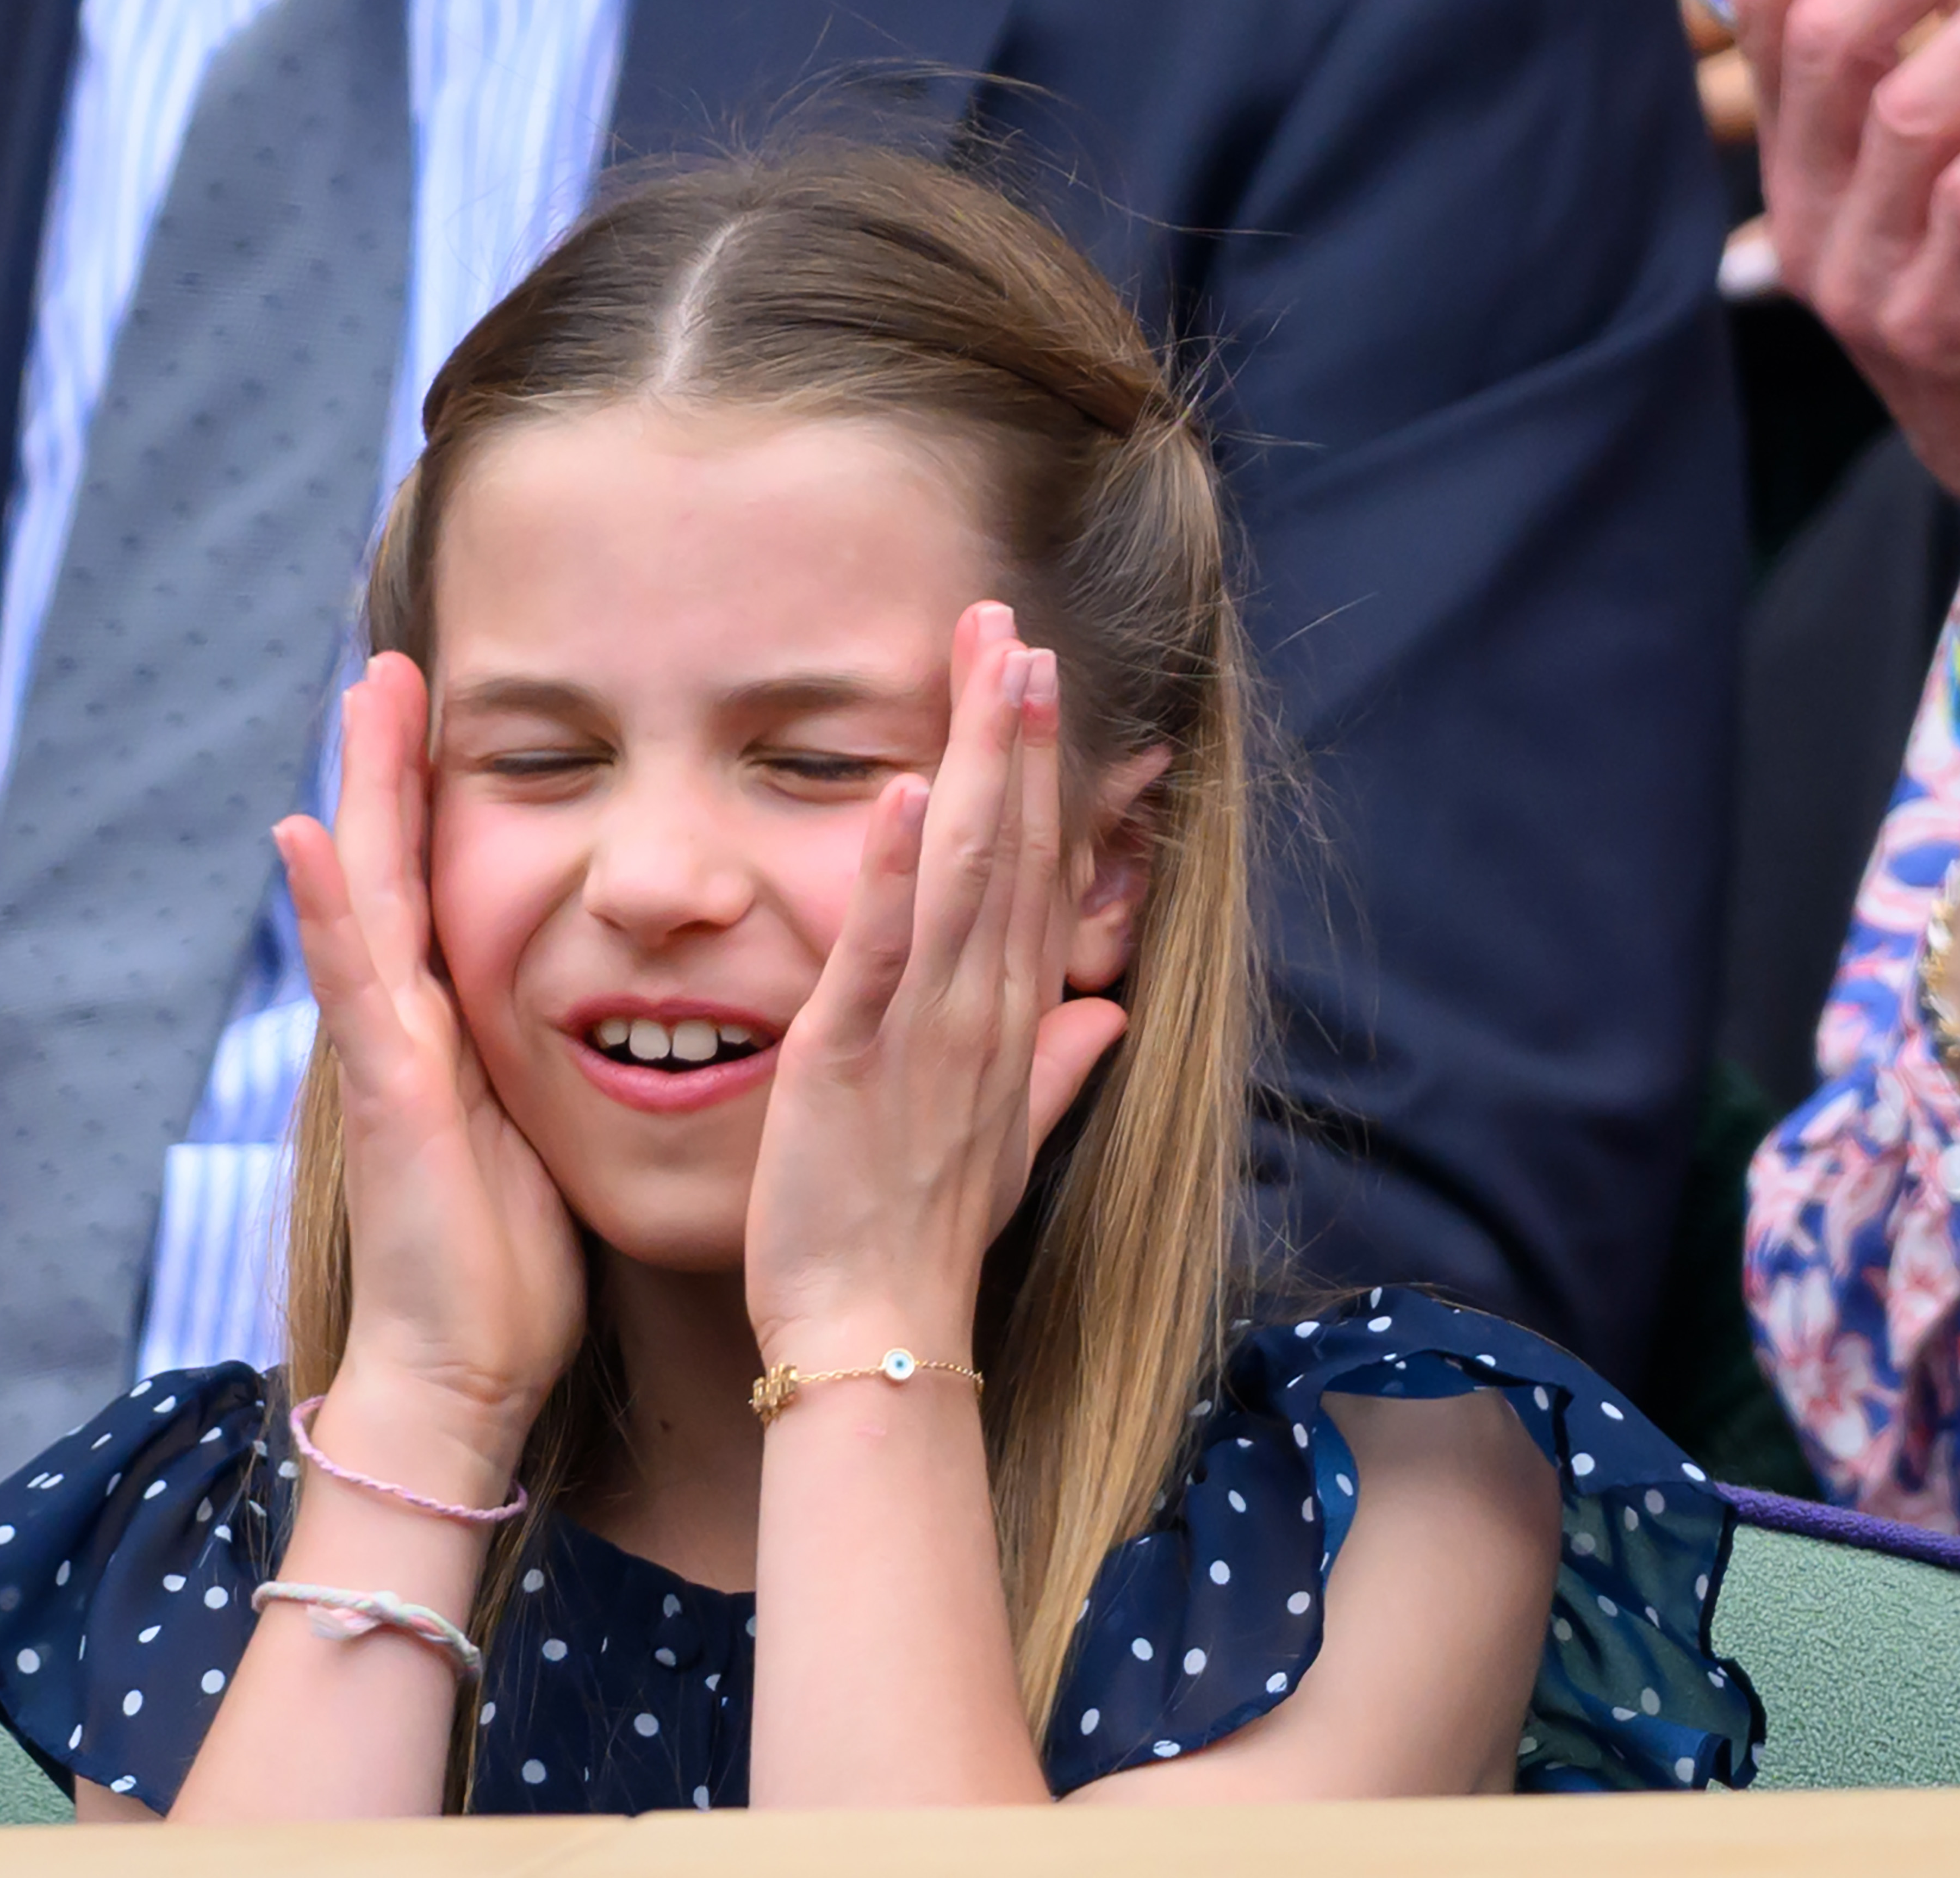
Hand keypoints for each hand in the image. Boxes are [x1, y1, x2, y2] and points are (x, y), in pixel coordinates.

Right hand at [276, 652, 583, 1465]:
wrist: (459, 1377)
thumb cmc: (506, 1272)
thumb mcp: (537, 1141)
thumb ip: (544, 1076)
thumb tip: (602, 1029)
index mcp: (452, 1037)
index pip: (440, 894)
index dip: (434, 807)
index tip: (445, 716)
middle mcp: (407, 1030)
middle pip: (394, 870)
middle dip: (390, 769)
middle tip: (393, 664)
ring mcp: (386, 1059)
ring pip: (366, 901)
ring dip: (359, 797)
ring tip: (362, 696)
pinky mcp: (386, 1099)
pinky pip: (351, 987)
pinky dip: (325, 913)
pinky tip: (300, 836)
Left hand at [744, 602, 1129, 1363]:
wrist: (878, 1334)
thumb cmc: (924, 1237)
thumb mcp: (1004, 1142)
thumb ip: (1055, 1066)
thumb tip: (1108, 1013)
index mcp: (1005, 1022)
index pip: (1028, 873)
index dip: (1034, 772)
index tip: (1032, 680)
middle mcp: (979, 1011)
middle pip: (1007, 846)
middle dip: (1012, 732)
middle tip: (1012, 625)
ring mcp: (923, 1029)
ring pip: (961, 873)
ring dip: (975, 764)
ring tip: (989, 662)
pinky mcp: (851, 1056)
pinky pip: (879, 951)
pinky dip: (887, 873)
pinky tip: (892, 792)